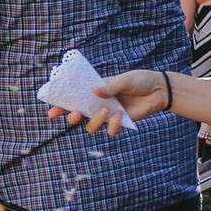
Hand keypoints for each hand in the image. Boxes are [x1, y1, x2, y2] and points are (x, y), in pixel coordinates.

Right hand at [45, 70, 167, 135]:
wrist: (158, 90)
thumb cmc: (139, 81)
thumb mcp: (124, 80)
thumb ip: (109, 86)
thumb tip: (94, 91)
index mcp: (94, 92)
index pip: (74, 99)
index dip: (61, 106)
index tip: (52, 113)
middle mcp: (98, 105)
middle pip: (78, 117)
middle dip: (73, 117)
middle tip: (77, 114)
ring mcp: (108, 115)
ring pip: (92, 126)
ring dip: (96, 120)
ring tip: (106, 110)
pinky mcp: (119, 123)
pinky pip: (110, 131)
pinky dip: (113, 125)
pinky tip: (120, 114)